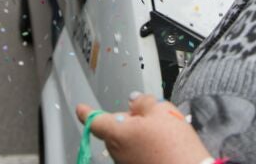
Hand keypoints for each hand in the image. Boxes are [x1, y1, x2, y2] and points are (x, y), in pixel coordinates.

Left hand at [76, 94, 212, 163]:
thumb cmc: (175, 145)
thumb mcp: (162, 111)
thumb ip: (143, 102)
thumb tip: (134, 100)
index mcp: (117, 133)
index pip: (95, 121)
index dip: (87, 113)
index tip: (81, 108)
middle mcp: (117, 152)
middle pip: (114, 130)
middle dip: (128, 121)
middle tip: (150, 116)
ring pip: (126, 143)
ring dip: (138, 135)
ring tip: (163, 133)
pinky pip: (135, 155)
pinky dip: (145, 148)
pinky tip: (164, 147)